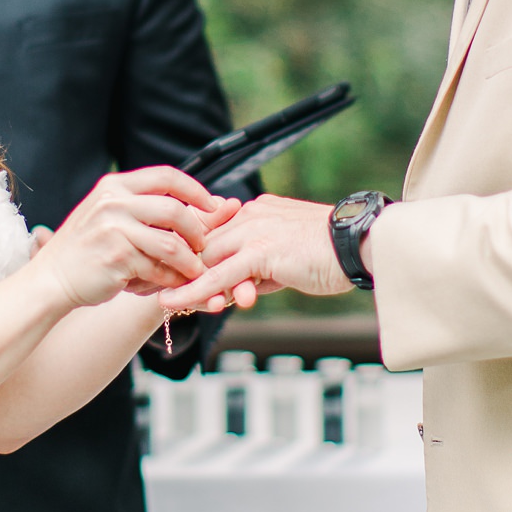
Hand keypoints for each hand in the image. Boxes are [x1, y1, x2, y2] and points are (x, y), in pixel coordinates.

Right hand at [36, 169, 239, 309]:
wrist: (52, 278)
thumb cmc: (87, 248)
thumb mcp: (108, 213)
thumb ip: (143, 205)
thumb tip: (199, 202)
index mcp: (114, 186)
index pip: (166, 176)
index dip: (196, 190)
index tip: (213, 206)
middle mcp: (113, 202)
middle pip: (175, 210)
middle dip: (197, 230)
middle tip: (203, 245)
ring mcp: (114, 230)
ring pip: (172, 244)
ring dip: (190, 260)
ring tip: (194, 269)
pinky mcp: (117, 258)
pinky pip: (158, 268)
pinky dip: (172, 278)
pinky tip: (173, 283)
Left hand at [159, 193, 350, 315]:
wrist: (361, 246)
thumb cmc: (332, 254)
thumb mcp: (289, 259)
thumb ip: (262, 269)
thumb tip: (245, 289)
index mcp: (257, 210)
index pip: (214, 231)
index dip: (190, 252)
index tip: (166, 268)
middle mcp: (251, 214)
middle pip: (203, 242)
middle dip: (176, 266)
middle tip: (150, 285)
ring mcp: (255, 231)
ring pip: (205, 258)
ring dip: (179, 280)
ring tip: (155, 297)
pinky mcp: (262, 252)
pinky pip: (219, 274)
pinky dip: (193, 289)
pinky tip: (173, 300)